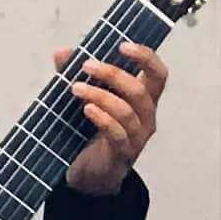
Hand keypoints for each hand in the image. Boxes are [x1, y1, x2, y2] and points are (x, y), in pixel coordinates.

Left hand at [58, 41, 168, 195]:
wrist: (90, 174)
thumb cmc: (92, 131)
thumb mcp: (85, 98)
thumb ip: (75, 74)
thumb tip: (62, 52)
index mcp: (144, 100)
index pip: (158, 74)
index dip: (146, 58)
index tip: (122, 46)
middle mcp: (146, 117)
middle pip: (140, 90)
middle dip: (112, 74)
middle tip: (86, 65)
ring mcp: (137, 138)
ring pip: (126, 111)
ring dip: (99, 95)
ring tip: (76, 88)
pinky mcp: (123, 154)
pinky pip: (118, 134)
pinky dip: (102, 119)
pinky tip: (87, 109)